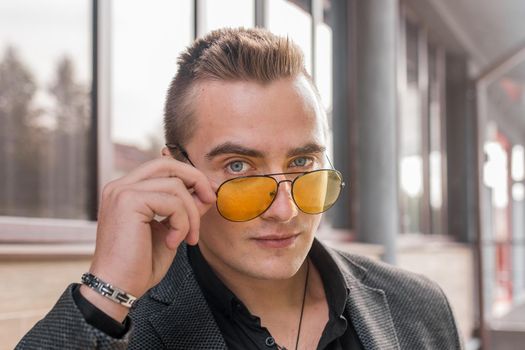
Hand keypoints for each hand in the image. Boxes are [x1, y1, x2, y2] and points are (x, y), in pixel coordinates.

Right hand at [80, 157, 215, 320]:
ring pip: (176, 186)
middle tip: (210, 200)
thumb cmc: (140, 264)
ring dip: (191, 214)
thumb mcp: (170, 231)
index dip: (190, 176)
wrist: (117, 288)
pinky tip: (173, 243)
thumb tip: (207, 193)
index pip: (163, 167)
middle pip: (168, 164)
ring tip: (188, 238)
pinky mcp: (128, 202)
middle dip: (196, 180)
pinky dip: (182, 224)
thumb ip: (185, 209)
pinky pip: (172, 203)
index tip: (208, 194)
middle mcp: (120, 186)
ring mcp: (122, 192)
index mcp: (126, 190)